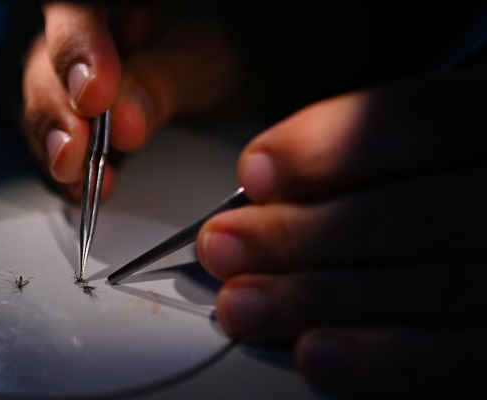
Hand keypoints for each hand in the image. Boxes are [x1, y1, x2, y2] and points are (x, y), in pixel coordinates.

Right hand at [22, 2, 235, 199]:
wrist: (222, 79)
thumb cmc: (210, 55)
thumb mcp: (203, 58)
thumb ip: (163, 78)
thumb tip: (123, 120)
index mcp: (112, 7)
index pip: (74, 14)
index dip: (74, 52)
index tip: (93, 96)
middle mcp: (83, 40)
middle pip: (44, 66)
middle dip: (57, 110)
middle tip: (76, 148)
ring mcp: (74, 83)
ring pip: (44, 108)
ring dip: (57, 147)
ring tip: (80, 177)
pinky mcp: (78, 123)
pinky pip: (57, 146)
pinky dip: (68, 172)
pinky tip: (82, 188)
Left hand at [197, 66, 486, 397]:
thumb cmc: (448, 191)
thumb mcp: (431, 151)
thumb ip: (370, 161)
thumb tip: (269, 193)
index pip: (417, 119)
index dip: (324, 146)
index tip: (254, 171)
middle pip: (407, 212)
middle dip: (298, 234)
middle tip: (224, 246)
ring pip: (428, 285)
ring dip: (315, 297)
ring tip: (243, 304)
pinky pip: (460, 355)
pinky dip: (382, 357)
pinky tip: (315, 354)